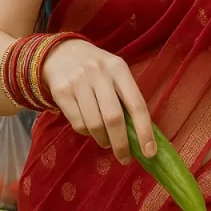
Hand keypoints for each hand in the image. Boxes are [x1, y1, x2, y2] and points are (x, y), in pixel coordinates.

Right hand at [41, 39, 155, 164]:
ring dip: (103, 140)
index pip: (136, 104)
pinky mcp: (61, 92)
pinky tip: (89, 127)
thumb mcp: (114, 72)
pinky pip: (78, 123)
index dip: (144, 131)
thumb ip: (126, 96)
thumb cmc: (95, 67)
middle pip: (114, 118)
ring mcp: (78, 82)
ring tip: (105, 141)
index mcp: (118, 68)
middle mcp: (99, 73)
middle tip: (125, 158)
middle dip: (121, 144)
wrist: (60, 52)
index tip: (149, 152)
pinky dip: (86, 132)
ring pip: (94, 124)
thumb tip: (140, 135)